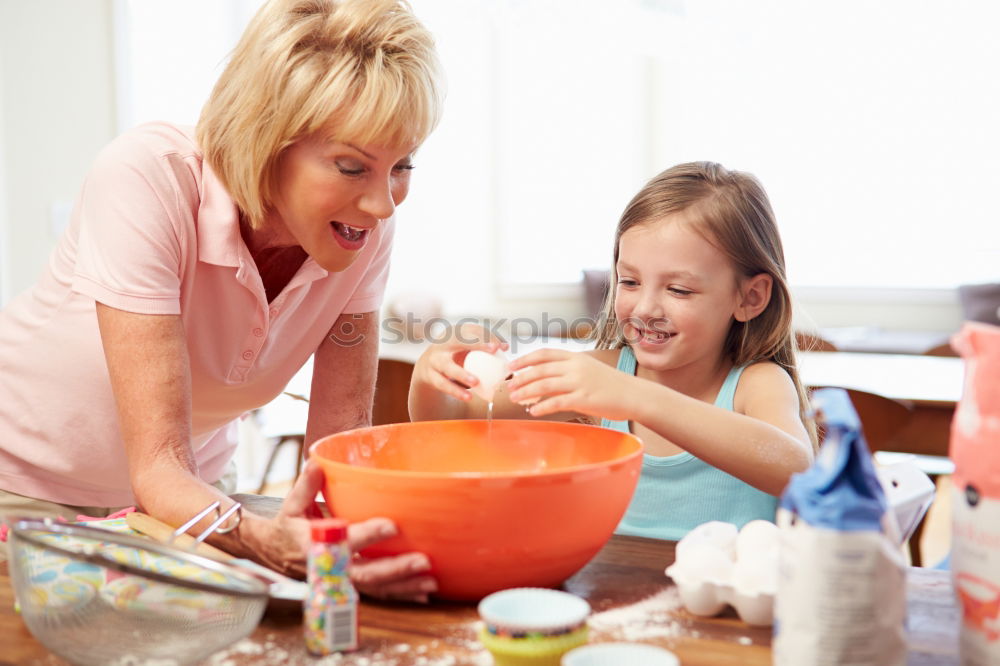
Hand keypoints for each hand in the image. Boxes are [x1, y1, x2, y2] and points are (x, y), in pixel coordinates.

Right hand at [260, 462, 437, 601]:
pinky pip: (377, 594)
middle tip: (423, 561)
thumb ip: (306, 486)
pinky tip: (423, 595)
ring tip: (430, 583)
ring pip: (375, 589)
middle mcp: (330, 568)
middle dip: (395, 570)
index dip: (368, 535)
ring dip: (403, 587)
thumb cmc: (287, 526)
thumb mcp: (291, 505)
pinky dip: (400, 595)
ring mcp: (341, 580)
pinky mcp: (350, 585)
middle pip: (365, 574)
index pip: (344, 542)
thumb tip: (317, 462)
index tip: (393, 525)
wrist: (273, 554)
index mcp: (315, 546)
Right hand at [411, 323, 508, 401]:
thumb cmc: (454, 354)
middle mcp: (442, 343)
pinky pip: (443, 384)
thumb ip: (486, 344)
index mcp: (453, 333)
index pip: (471, 331)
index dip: (486, 337)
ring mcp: (434, 359)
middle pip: (458, 340)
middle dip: (476, 344)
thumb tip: (504, 347)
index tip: (498, 346)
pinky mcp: (430, 376)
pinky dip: (456, 391)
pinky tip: (468, 397)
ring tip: (476, 382)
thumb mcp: (466, 346)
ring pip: (447, 367)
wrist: (426, 366)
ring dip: (462, 374)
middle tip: (493, 350)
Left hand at [507, 349, 635, 420]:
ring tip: (515, 399)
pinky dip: (541, 407)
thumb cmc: (611, 384)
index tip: (511, 366)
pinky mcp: (583, 399)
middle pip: (540, 370)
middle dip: (521, 378)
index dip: (525, 359)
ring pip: (544, 385)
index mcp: (575, 357)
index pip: (544, 354)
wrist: (634, 394)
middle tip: (509, 387)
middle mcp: (575, 367)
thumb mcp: (588, 368)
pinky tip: (533, 412)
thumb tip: (545, 377)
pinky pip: (556, 402)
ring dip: (526, 392)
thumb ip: (568, 370)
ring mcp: (579, 382)